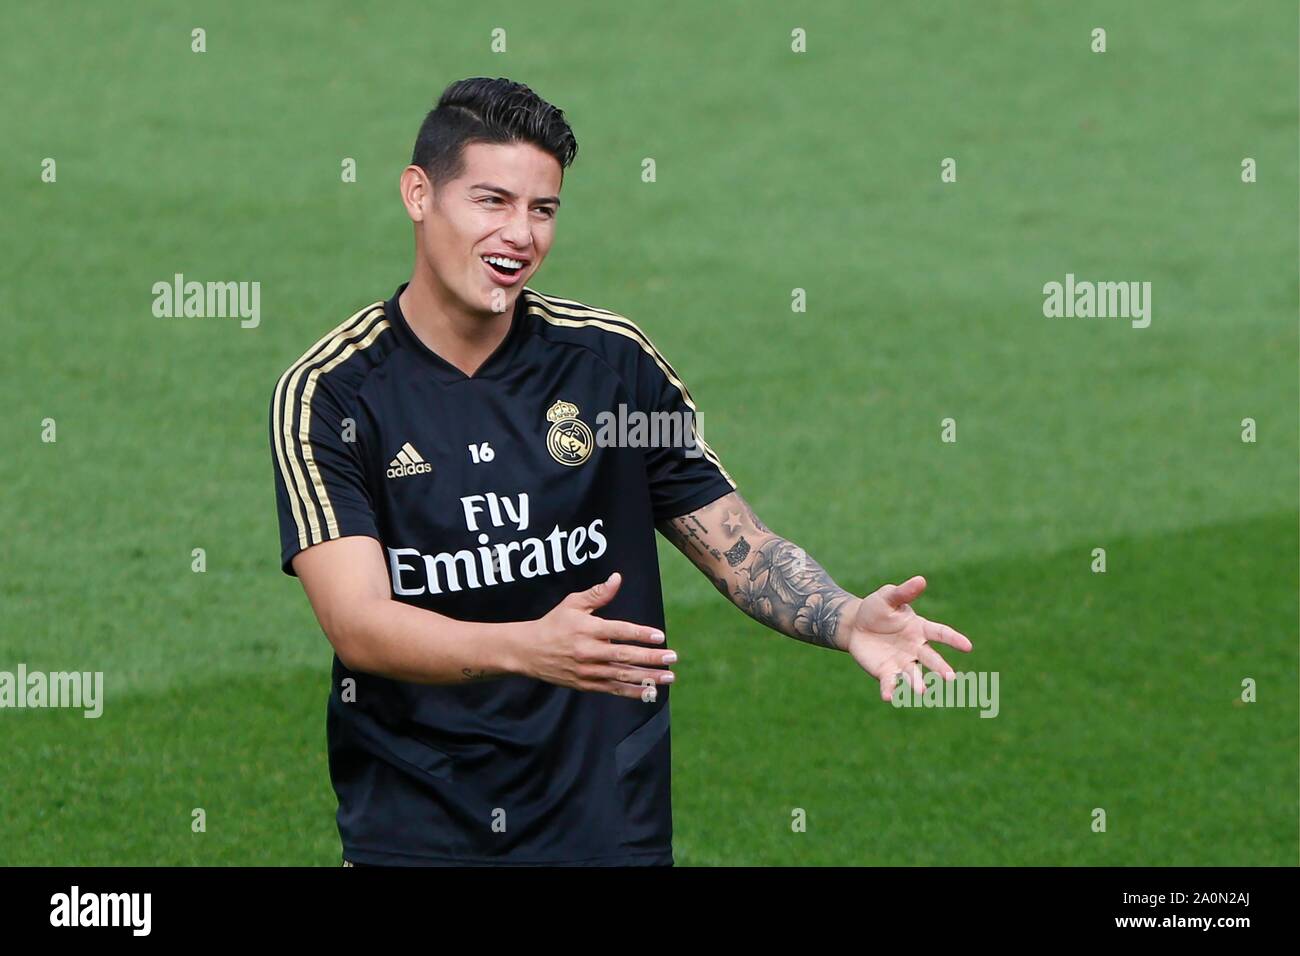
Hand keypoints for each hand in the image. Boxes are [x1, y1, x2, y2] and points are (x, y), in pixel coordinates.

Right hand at [523, 572, 677, 700]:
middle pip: (624, 656)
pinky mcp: (586, 684)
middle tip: (672, 657)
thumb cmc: (554, 624)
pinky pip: (613, 689)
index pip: (618, 631)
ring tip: (668, 677)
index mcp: (586, 629)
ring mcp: (587, 671)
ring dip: (647, 677)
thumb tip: (617, 578)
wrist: (528, 651)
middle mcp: (588, 651)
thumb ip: (598, 594)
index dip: (640, 634)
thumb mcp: (572, 603)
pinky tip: (650, 691)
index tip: (660, 636)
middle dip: (651, 658)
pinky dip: (632, 691)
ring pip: (622, 675)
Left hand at [842, 575, 972, 701]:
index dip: (954, 639)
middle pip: (931, 658)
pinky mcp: (886, 672)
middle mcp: (915, 648)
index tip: (968, 646)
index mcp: (920, 628)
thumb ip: (904, 592)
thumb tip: (921, 580)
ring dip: (918, 683)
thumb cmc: (877, 609)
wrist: (855, 626)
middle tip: (950, 678)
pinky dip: (890, 690)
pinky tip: (888, 697)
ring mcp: (902, 662)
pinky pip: (890, 682)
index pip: (941, 633)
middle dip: (941, 668)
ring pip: (913, 674)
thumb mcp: (888, 597)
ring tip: (922, 692)